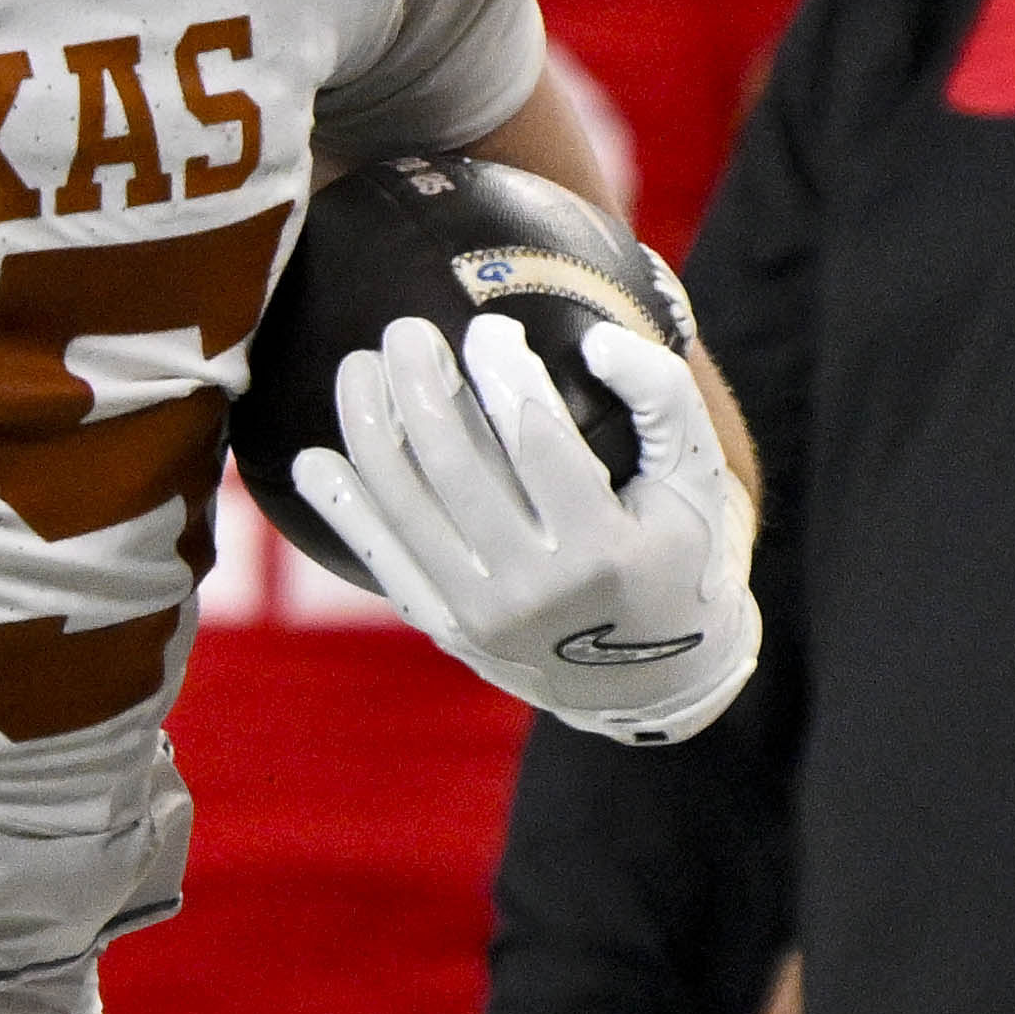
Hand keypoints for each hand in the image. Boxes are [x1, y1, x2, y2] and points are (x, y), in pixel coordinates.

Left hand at [295, 313, 756, 744]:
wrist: (656, 682)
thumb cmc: (679, 557)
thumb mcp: (698, 482)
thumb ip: (663, 398)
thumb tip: (595, 340)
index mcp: (604, 548)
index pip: (536, 437)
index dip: (503, 371)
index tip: (488, 330)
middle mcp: (537, 590)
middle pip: (455, 465)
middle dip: (421, 382)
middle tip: (406, 330)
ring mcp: (485, 616)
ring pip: (407, 506)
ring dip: (369, 428)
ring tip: (359, 368)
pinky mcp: (450, 632)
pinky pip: (385, 561)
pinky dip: (345, 509)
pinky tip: (316, 460)